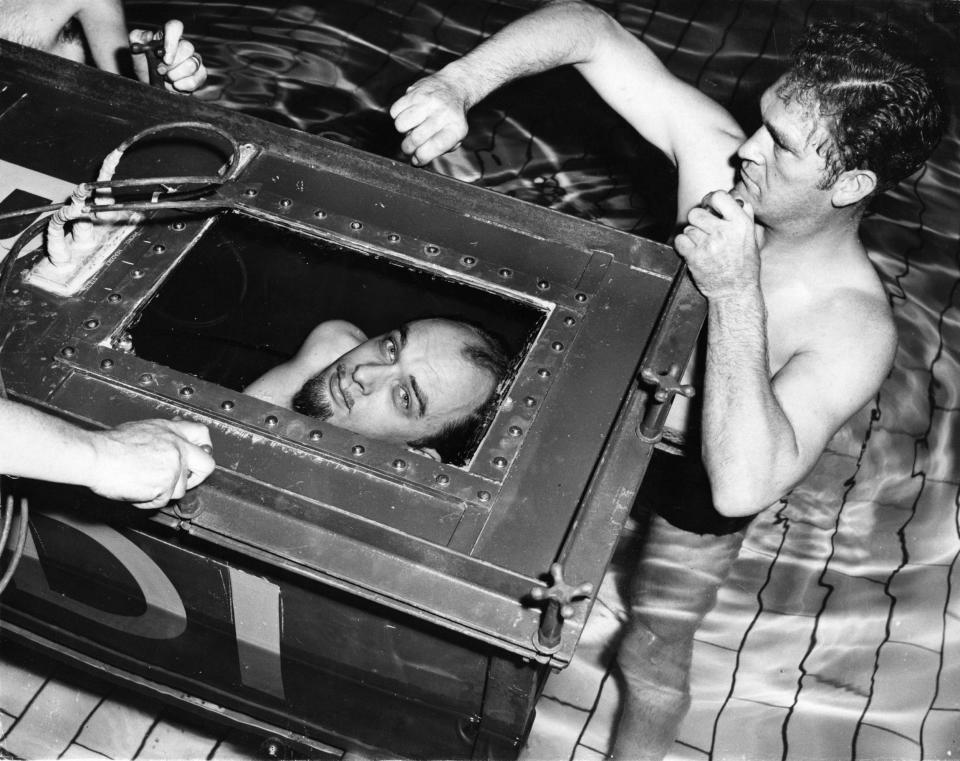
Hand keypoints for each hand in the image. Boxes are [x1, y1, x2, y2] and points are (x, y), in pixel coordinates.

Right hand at [87, 419, 214, 508]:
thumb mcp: (142, 429)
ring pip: (181, 489)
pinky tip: (137, 490)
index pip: (202, 434)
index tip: (199, 457)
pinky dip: (149, 500)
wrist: (96, 456)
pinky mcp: (165, 486)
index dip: (204, 447)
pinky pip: (162, 500)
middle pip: (206, 465)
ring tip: (144, 483)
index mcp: (171, 431)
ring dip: (163, 491)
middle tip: (184, 480)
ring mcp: (173, 467)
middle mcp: (177, 448)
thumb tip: (170, 442)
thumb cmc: (110, 445)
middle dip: (197, 477)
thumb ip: (163, 437)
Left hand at [129, 20, 207, 92]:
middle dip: (172, 64)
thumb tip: (146, 37)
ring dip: (176, 75)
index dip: (172, 41)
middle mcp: (183, 45)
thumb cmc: (144, 65)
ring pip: (192, 64)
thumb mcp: (136, 50)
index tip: (165, 57)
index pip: (175, 27)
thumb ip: (137, 38)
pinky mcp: (200, 74)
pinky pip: (198, 78)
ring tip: (166, 79)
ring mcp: (193, 59)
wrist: (151, 84)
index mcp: (167, 35)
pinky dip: (185, 84)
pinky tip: (176, 85)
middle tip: (160, 71)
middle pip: (187, 47)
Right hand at [390, 70, 470, 165]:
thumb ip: (437, 151)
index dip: (421, 158)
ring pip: (401, 125)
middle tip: (410, 148)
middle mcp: (443, 113)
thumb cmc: (451, 119)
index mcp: (455, 128)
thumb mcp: (454, 137)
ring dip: (402, 131)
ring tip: (411, 127)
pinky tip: (408, 114)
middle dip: (408, 149)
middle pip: (415, 139)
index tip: (417, 160)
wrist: (453, 87)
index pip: (434, 147)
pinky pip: (395, 111)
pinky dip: (397, 116)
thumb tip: (416, 161)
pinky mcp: (414, 92)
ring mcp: (428, 101)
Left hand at [674, 190, 760, 299]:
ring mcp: (708, 245)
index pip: (718, 196)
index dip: (710, 199)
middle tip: (705, 230)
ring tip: (704, 246)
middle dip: (698, 220)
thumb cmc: (744, 267)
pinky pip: (680, 240)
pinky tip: (693, 252)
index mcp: (740, 224)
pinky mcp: (694, 257)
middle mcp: (724, 232)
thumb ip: (744, 218)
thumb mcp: (752, 239)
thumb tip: (737, 200)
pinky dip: (683, 245)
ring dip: (693, 236)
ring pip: (688, 228)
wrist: (734, 293)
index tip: (709, 205)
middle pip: (697, 212)